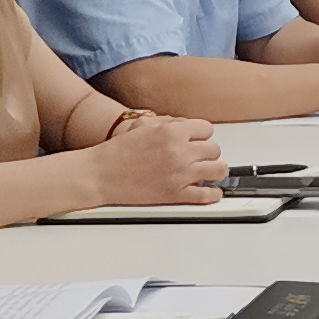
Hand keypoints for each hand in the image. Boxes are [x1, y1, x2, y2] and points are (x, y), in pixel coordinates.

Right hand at [86, 111, 223, 205]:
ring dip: (215, 171)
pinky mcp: (175, 194)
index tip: (199, 140)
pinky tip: (211, 191)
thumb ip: (169, 124)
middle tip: (200, 157)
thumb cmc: (117, 152)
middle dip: (207, 153)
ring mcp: (180, 174)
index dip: (202, 135)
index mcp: (172, 132)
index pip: (207, 129)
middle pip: (214, 149)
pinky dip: (212, 194)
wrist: (100, 174)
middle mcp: (179, 152)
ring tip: (210, 172)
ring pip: (218, 170)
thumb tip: (187, 127)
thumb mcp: (143, 126)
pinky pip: (206, 195)